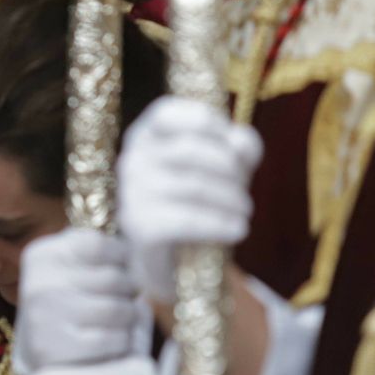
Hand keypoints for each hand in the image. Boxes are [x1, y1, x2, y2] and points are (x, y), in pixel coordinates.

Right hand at [13, 228, 140, 374]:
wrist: (39, 356)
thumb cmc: (66, 305)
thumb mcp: (68, 268)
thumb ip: (94, 247)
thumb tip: (135, 239)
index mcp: (41, 256)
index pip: (100, 245)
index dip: (122, 257)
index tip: (123, 268)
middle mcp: (39, 284)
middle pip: (114, 278)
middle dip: (129, 291)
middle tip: (124, 299)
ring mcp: (45, 318)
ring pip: (119, 310)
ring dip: (130, 318)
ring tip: (121, 321)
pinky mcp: (56, 351)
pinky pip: (113, 339)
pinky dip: (122, 343)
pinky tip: (113, 343)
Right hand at [118, 95, 262, 302]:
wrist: (172, 261)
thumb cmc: (196, 202)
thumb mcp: (223, 166)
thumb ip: (237, 146)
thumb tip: (240, 145)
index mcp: (144, 135)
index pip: (168, 113)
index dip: (210, 125)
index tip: (233, 149)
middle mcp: (130, 160)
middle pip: (190, 150)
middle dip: (230, 170)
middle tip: (244, 191)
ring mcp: (131, 195)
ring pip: (194, 186)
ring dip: (232, 200)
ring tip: (244, 211)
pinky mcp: (140, 228)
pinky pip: (188, 220)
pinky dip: (220, 225)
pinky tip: (238, 230)